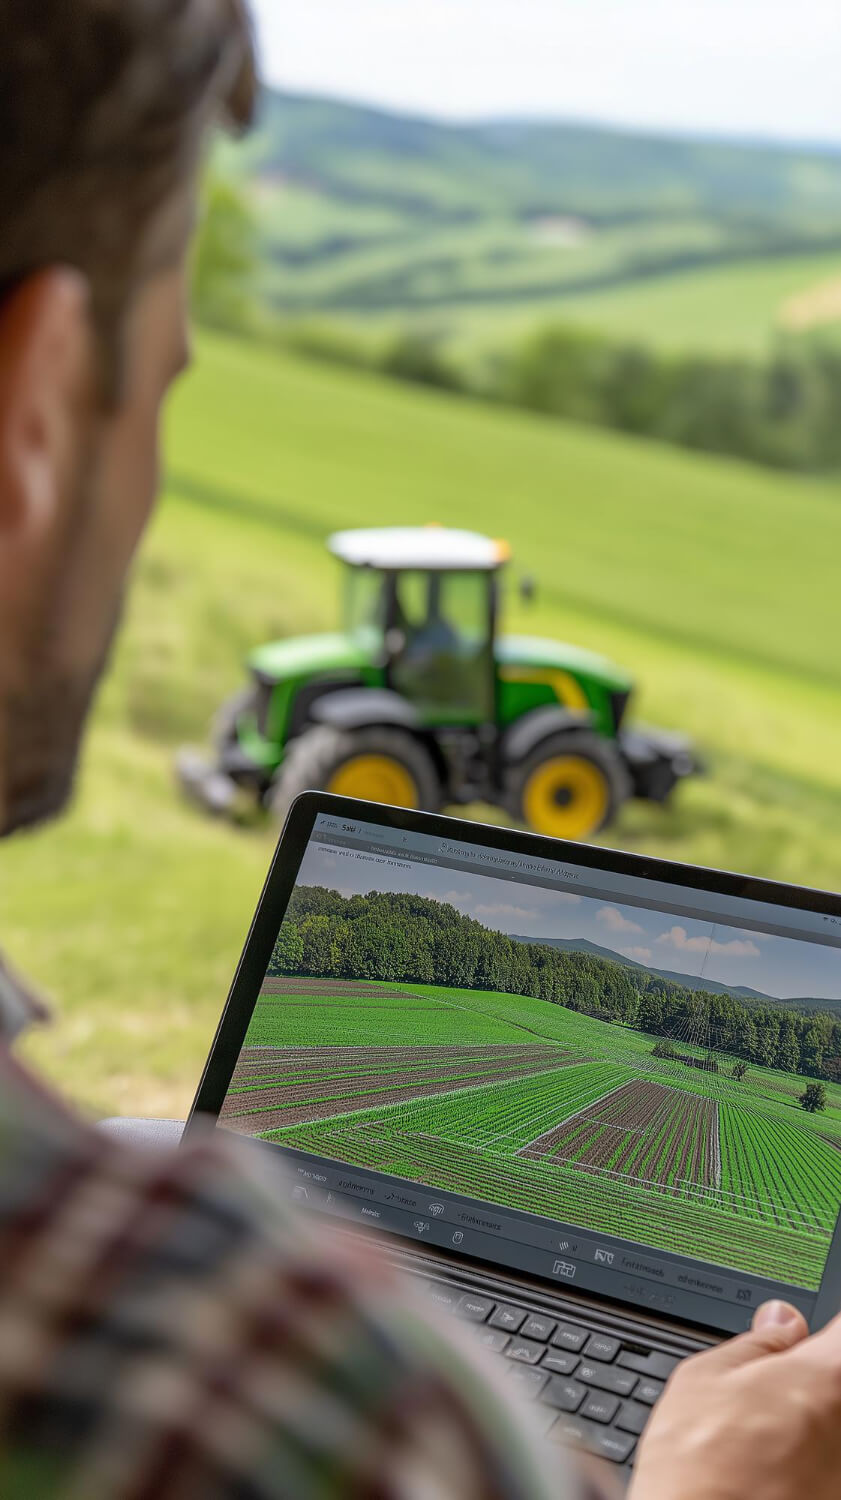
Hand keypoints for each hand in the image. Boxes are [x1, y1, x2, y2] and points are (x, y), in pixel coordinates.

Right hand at [630, 1299, 840, 1499]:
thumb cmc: (698, 1470)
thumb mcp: (704, 1377)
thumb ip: (756, 1343)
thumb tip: (781, 1322)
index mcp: (824, 1378)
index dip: (829, 1333)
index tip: (813, 1337)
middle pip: (838, 1386)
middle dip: (814, 1383)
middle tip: (775, 1392)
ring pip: (832, 1433)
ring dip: (808, 1430)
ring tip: (765, 1443)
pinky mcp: (832, 1499)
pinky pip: (826, 1467)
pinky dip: (805, 1465)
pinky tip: (769, 1477)